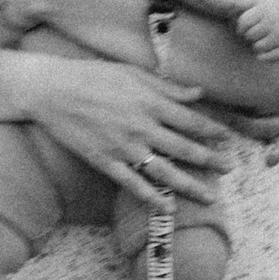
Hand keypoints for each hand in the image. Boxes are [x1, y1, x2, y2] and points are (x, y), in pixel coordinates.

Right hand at [18, 51, 230, 208]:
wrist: (48, 90)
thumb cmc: (90, 75)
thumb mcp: (131, 73)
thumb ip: (166, 86)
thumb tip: (199, 92)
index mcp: (150, 102)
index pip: (193, 121)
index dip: (214, 132)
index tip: (229, 140)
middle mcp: (142, 126)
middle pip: (186, 149)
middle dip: (212, 160)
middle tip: (230, 169)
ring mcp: (123, 146)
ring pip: (166, 172)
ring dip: (191, 186)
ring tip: (210, 197)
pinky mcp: (105, 161)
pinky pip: (134, 183)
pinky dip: (152, 197)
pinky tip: (168, 206)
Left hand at [225, 0, 278, 61]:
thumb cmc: (269, 8)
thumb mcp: (256, 2)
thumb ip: (238, 1)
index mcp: (264, 11)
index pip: (243, 22)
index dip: (240, 27)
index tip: (243, 27)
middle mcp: (274, 22)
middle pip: (250, 35)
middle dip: (248, 35)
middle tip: (253, 33)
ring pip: (258, 47)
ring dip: (255, 45)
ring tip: (259, 39)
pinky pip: (271, 56)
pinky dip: (264, 56)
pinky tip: (262, 53)